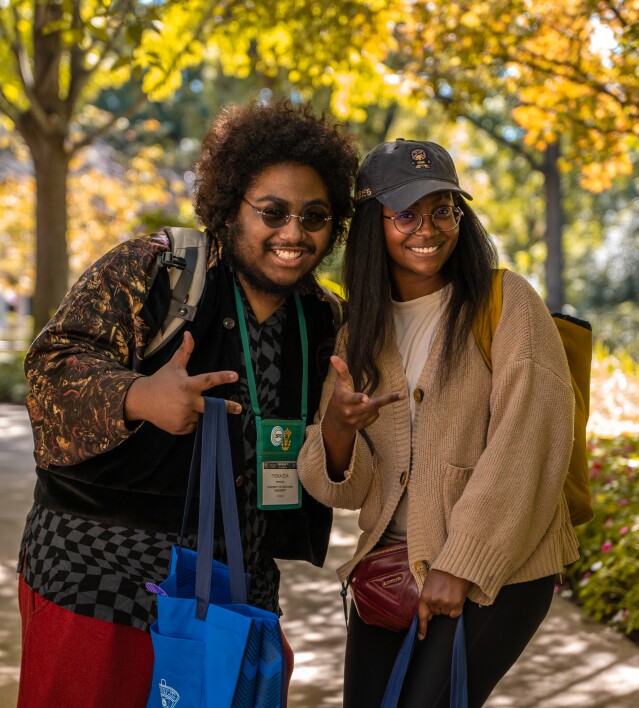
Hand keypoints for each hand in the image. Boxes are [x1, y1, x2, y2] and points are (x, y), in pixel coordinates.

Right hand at [124, 331, 240, 433]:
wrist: (141, 400)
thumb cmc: (161, 380)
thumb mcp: (173, 365)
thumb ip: (184, 351)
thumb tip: (189, 333)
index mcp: (188, 385)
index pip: (208, 380)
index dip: (223, 377)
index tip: (236, 376)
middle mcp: (187, 402)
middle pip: (212, 406)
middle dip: (227, 407)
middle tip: (239, 408)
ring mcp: (183, 416)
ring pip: (201, 416)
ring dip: (197, 411)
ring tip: (183, 404)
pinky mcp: (179, 428)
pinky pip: (192, 426)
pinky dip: (189, 421)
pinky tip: (178, 413)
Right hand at [323, 355, 402, 431]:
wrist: (335, 419)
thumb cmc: (340, 396)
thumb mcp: (340, 382)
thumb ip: (341, 369)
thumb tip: (334, 356)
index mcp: (345, 399)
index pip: (353, 398)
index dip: (360, 398)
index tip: (366, 399)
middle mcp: (349, 411)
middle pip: (371, 405)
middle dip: (386, 400)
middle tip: (401, 395)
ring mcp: (355, 420)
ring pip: (374, 411)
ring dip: (375, 405)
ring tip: (367, 402)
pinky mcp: (360, 426)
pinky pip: (374, 417)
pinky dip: (374, 412)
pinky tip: (366, 409)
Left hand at [417, 570, 469, 640]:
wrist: (455, 566)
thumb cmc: (440, 573)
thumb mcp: (429, 584)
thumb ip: (427, 598)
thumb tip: (428, 615)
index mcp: (425, 596)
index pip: (422, 615)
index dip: (422, 628)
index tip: (421, 638)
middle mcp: (435, 602)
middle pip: (436, 613)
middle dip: (438, 606)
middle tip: (442, 593)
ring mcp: (446, 604)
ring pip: (446, 613)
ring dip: (447, 606)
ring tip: (449, 593)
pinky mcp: (457, 605)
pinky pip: (455, 614)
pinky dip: (456, 609)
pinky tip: (456, 597)